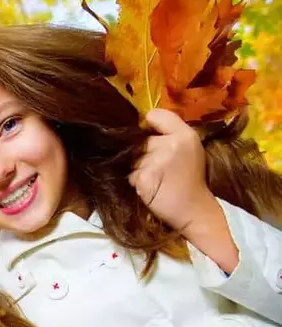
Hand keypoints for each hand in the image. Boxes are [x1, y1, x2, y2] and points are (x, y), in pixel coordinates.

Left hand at [129, 109, 220, 233]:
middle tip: (158, 168)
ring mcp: (157, 161)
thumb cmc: (190, 180)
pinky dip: (135, 182)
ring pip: (132, 159)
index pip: (155, 115)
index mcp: (185, 134)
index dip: (147, 125)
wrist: (196, 211)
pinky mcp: (145, 178)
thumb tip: (140, 123)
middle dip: (142, 153)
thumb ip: (168, 134)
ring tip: (154, 180)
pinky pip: (130, 175)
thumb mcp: (188, 149)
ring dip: (137, 169)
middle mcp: (172, 144)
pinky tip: (149, 189)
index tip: (150, 136)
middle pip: (140, 141)